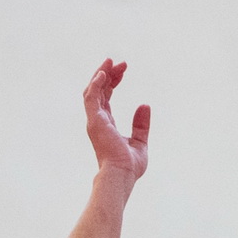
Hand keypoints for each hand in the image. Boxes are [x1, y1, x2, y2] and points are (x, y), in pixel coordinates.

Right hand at [85, 59, 150, 179]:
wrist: (122, 175)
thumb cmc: (129, 165)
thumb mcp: (140, 141)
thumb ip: (141, 123)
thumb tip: (145, 104)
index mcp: (106, 124)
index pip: (106, 97)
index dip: (112, 82)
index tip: (123, 70)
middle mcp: (97, 121)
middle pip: (98, 91)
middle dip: (107, 75)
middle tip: (119, 62)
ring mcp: (94, 120)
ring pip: (92, 91)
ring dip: (100, 75)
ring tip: (111, 61)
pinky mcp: (94, 121)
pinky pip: (91, 97)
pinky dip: (96, 84)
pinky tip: (104, 73)